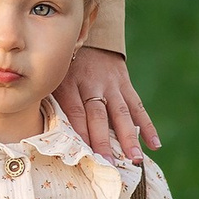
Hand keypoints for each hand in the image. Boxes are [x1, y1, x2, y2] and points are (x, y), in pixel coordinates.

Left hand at [56, 44, 159, 164]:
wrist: (87, 34)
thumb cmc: (63, 65)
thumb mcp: (51, 78)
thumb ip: (49, 100)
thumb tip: (44, 133)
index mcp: (69, 83)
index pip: (75, 112)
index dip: (80, 134)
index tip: (85, 156)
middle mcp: (91, 84)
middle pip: (98, 116)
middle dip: (103, 141)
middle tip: (108, 164)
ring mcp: (111, 84)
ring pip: (121, 113)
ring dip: (129, 137)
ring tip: (134, 159)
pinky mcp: (125, 84)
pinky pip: (138, 106)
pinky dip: (147, 126)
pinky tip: (155, 145)